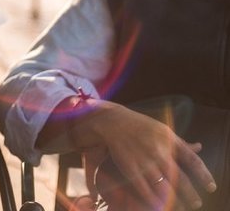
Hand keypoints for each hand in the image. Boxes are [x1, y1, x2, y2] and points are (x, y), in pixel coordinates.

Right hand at [85, 104, 215, 210]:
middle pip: (180, 178)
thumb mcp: (162, 130)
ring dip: (175, 201)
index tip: (211, 187)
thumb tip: (200, 147)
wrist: (112, 121)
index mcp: (169, 139)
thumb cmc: (139, 126)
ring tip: (182, 208)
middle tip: (197, 204)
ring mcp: (145, 160)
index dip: (203, 175)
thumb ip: (180, 142)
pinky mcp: (131, 168)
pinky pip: (146, 190)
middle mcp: (159, 150)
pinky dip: (155, 201)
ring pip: (164, 188)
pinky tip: (161, 207)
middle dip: (191, 194)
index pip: (192, 159)